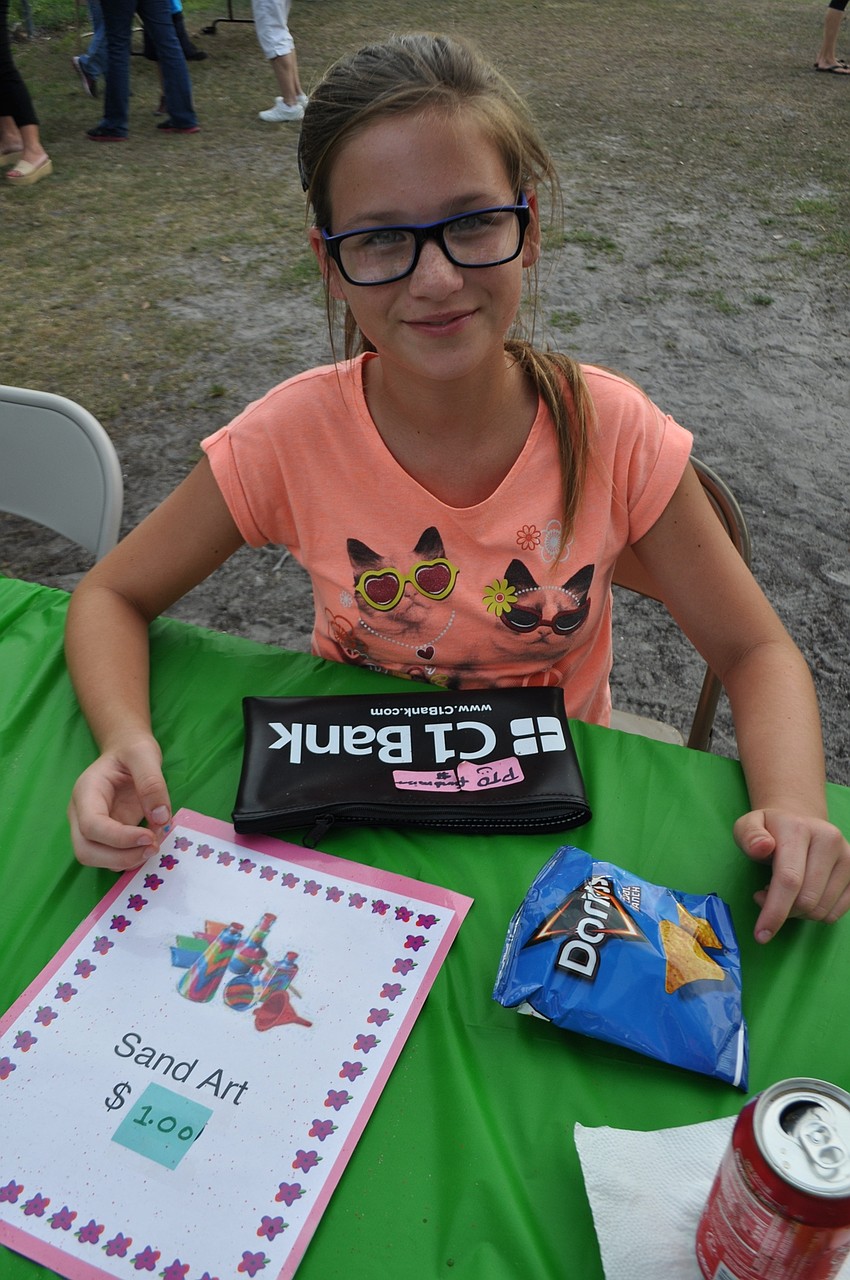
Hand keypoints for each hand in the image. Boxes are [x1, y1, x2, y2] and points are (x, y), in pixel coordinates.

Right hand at [68, 736, 171, 870]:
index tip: (149, 837)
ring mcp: (90, 827)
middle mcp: (81, 813)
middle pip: (86, 850)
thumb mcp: (144, 755)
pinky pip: (111, 856)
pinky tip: (149, 845)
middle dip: (120, 857)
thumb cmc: (131, 750)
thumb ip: (152, 783)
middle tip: (153, 847)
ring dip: (126, 861)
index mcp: (86, 792)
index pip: (91, 826)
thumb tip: (160, 818)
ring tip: (154, 845)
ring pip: (96, 858)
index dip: (119, 839)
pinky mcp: (104, 836)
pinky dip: (130, 858)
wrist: (126, 750)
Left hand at [734, 809, 849, 942]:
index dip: (775, 911)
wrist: (799, 821)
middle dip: (782, 911)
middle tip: (763, 897)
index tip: (761, 935)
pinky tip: (802, 895)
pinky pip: (835, 914)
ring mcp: (848, 857)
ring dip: (797, 913)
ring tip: (783, 891)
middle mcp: (829, 840)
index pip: (789, 879)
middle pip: (807, 900)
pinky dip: (814, 914)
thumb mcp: (747, 827)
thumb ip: (748, 836)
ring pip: (821, 910)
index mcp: (799, 829)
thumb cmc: (769, 831)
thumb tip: (763, 847)